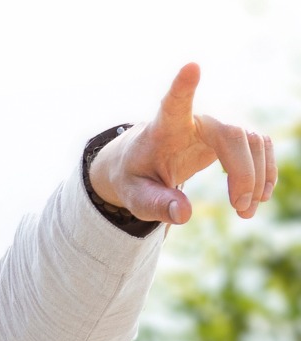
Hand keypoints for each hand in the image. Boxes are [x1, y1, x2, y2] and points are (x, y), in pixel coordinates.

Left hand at [88, 63, 276, 224]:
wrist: (142, 161)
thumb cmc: (136, 176)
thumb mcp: (134, 195)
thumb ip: (155, 204)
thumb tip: (184, 214)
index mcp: (164, 128)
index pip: (175, 103)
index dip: (183, 87)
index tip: (190, 68)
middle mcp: (196, 120)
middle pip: (232, 134)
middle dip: (243, 172)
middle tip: (241, 208)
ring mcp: (217, 125)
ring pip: (252, 140)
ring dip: (257, 176)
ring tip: (246, 212)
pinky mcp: (230, 136)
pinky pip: (258, 146)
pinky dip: (264, 170)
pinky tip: (260, 196)